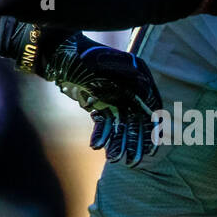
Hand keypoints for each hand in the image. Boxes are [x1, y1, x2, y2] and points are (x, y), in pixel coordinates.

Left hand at [39, 30, 161, 166]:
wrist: (63, 54)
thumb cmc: (90, 56)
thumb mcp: (116, 64)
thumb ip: (134, 79)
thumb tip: (150, 101)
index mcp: (141, 85)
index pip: (151, 113)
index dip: (152, 131)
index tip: (153, 148)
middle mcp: (131, 96)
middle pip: (136, 124)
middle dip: (134, 144)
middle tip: (133, 162)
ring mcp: (116, 102)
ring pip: (120, 127)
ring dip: (117, 143)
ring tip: (114, 158)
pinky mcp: (100, 108)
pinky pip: (104, 125)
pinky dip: (101, 135)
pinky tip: (96, 146)